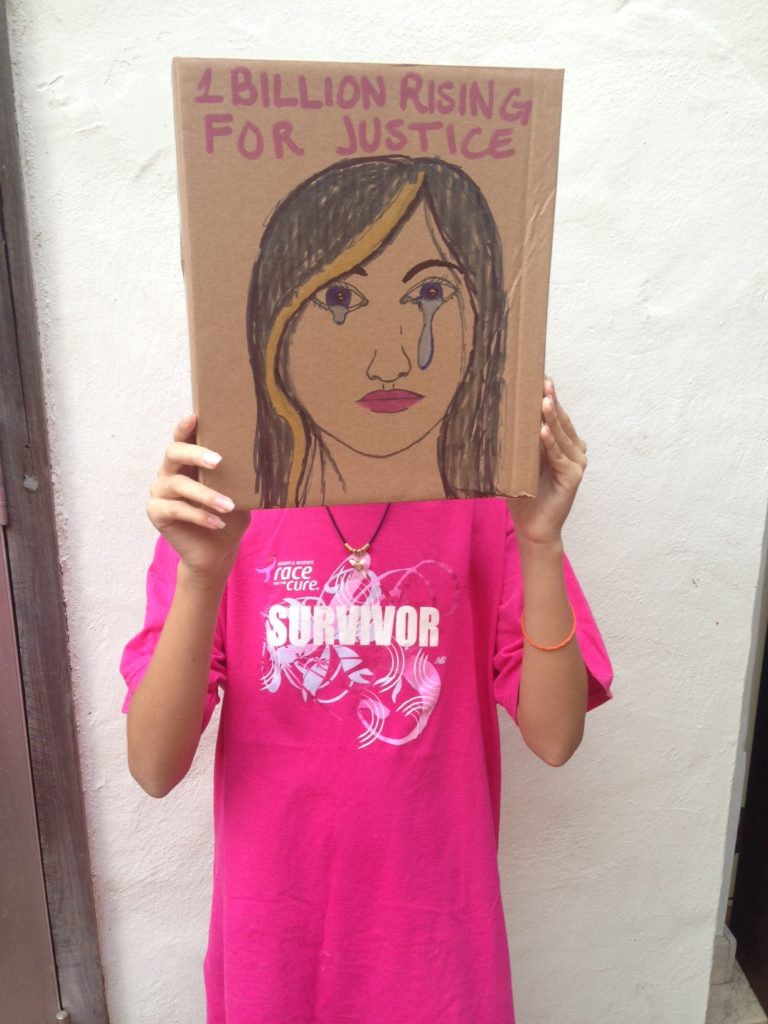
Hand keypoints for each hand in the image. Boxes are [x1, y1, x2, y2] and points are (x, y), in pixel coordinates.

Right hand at [147, 414, 249, 580]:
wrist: (217, 551)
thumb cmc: (228, 516)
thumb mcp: (237, 492)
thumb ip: (237, 474)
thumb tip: (262, 455)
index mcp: (187, 462)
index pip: (182, 438)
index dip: (185, 427)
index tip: (194, 417)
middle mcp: (169, 472)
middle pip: (173, 453)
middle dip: (195, 453)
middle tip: (218, 461)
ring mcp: (160, 492)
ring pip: (177, 484)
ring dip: (205, 494)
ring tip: (228, 506)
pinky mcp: (157, 513)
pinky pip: (176, 510)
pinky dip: (199, 516)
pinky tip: (217, 522)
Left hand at [507, 379, 587, 546]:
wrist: (533, 527)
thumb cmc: (523, 494)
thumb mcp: (518, 461)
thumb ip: (517, 441)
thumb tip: (496, 415)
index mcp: (562, 443)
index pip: (554, 415)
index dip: (548, 395)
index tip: (537, 375)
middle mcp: (574, 449)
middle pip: (560, 420)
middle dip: (551, 399)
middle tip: (542, 379)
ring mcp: (576, 462)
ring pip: (561, 434)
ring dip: (552, 417)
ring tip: (544, 399)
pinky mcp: (573, 476)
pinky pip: (559, 456)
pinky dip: (550, 443)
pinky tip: (542, 431)